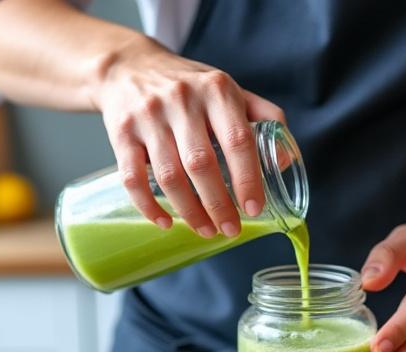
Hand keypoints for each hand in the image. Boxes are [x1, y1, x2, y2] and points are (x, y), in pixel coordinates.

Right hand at [94, 39, 285, 237]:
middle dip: (218, 204)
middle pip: (201, 164)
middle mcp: (182, 100)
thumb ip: (264, 118)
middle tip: (230, 229)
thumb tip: (285, 160)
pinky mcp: (121, 133)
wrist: (129, 67)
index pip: (238, 140)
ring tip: (205, 229)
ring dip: (189, 211)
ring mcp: (148, 117)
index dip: (248, 178)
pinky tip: (165, 222)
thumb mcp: (228, 89)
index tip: (254, 208)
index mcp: (216, 90)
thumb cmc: (189, 86)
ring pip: (169, 176)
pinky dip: (148, 206)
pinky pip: (132, 178)